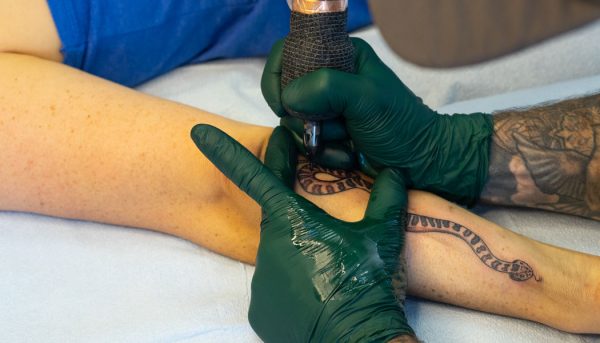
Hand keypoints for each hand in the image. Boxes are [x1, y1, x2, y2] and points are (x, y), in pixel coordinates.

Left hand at [191, 124, 414, 341]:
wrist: (358, 340)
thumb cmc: (367, 283)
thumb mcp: (382, 235)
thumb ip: (386, 197)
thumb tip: (394, 171)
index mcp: (292, 221)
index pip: (254, 176)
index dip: (226, 152)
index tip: (199, 133)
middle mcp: (267, 247)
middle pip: (280, 222)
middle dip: (302, 225)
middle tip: (332, 244)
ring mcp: (261, 281)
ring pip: (280, 257)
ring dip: (302, 258)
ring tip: (331, 276)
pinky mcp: (260, 311)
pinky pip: (275, 289)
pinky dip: (294, 288)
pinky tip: (317, 296)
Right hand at [262, 38, 493, 205]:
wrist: (419, 162)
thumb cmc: (400, 124)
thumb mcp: (367, 98)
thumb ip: (327, 88)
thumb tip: (289, 98)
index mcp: (338, 55)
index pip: (287, 53)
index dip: (278, 78)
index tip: (284, 105)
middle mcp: (326, 79)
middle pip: (285, 93)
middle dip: (305, 117)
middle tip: (336, 124)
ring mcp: (324, 108)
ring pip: (292, 123)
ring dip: (318, 139)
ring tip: (347, 141)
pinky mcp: (325, 134)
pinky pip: (304, 144)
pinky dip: (323, 154)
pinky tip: (347, 154)